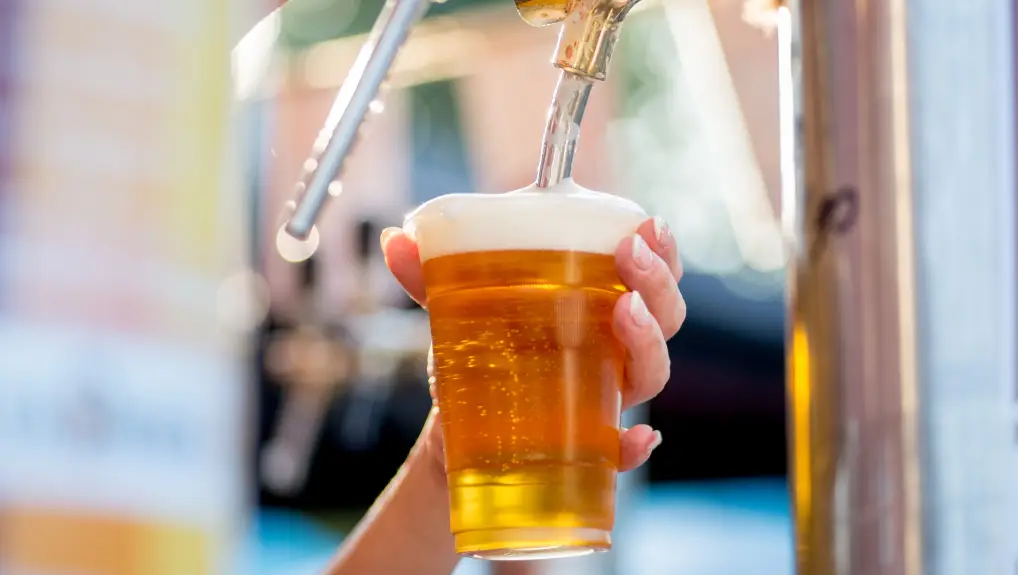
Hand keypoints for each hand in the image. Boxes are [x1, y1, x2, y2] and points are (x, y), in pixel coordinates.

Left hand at [380, 216, 684, 476]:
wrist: (454, 429)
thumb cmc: (476, 353)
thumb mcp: (454, 308)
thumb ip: (428, 274)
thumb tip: (395, 238)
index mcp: (594, 303)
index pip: (649, 272)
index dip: (662, 249)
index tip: (648, 224)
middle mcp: (612, 348)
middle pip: (665, 315)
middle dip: (657, 282)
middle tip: (630, 255)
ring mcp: (603, 395)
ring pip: (651, 372)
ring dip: (649, 342)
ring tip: (626, 312)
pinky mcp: (585, 444)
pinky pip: (623, 449)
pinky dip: (635, 445)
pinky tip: (636, 437)